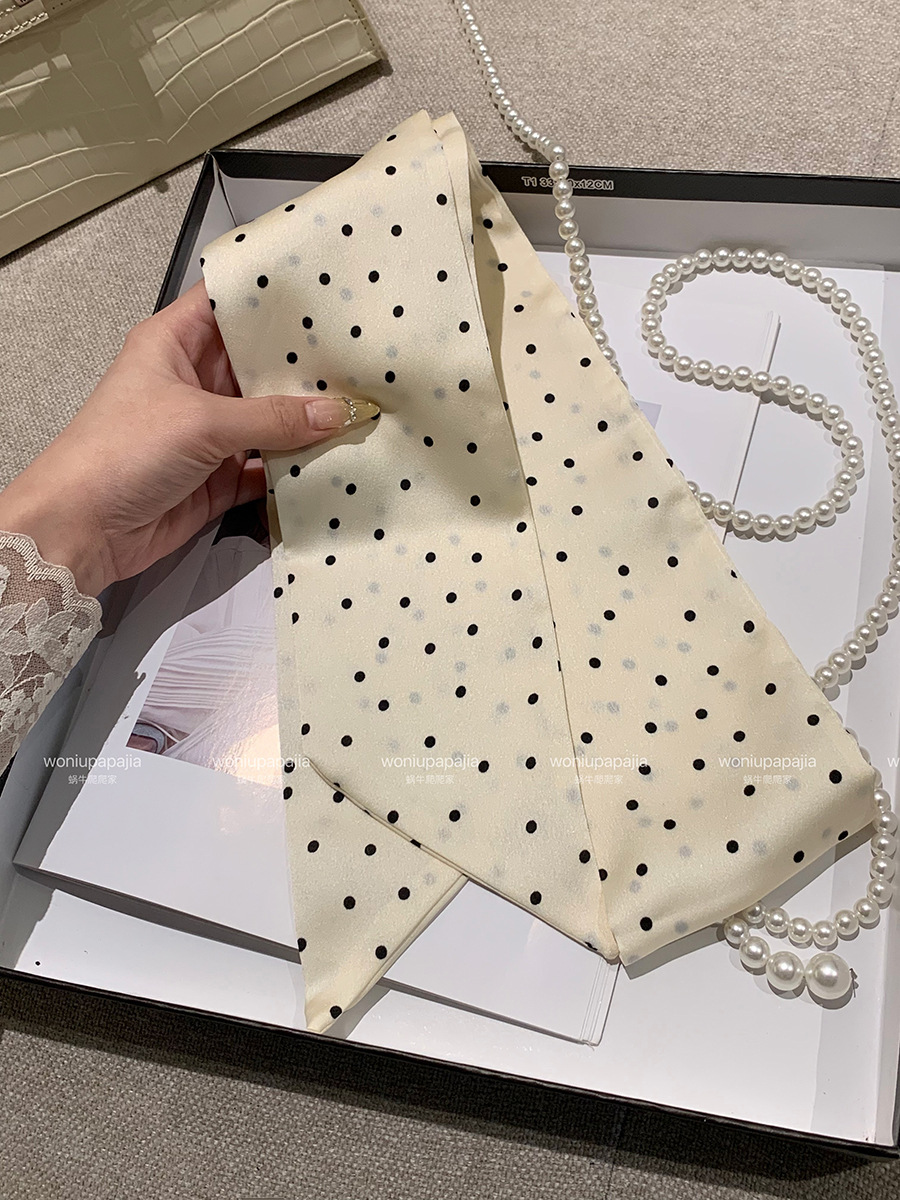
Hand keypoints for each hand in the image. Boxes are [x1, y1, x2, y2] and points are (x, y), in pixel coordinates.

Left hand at [0, 283, 377, 595]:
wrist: (83, 529)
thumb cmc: (124, 451)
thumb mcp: (202, 421)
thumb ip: (273, 419)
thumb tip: (338, 413)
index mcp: (175, 344)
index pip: (227, 304)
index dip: (270, 296)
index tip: (324, 291)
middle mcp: (195, 383)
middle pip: (258, 364)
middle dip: (304, 365)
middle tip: (361, 356)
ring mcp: (209, 433)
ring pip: (270, 420)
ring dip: (307, 421)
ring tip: (362, 406)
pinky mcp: (219, 479)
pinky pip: (268, 468)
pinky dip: (297, 469)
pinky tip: (337, 460)